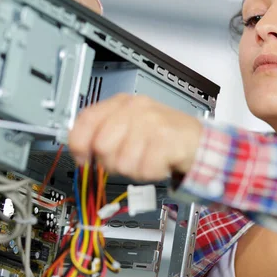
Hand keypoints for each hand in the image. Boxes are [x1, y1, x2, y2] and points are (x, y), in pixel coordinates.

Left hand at [67, 94, 202, 181]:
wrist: (198, 140)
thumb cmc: (163, 135)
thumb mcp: (130, 125)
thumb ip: (103, 133)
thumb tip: (80, 151)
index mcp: (122, 103)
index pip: (87, 119)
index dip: (78, 143)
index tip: (83, 158)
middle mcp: (136, 109)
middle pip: (102, 146)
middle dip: (111, 162)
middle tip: (128, 159)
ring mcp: (152, 123)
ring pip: (122, 163)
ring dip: (134, 170)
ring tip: (148, 158)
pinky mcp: (166, 141)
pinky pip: (143, 170)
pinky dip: (151, 174)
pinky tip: (160, 163)